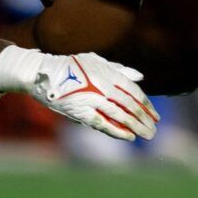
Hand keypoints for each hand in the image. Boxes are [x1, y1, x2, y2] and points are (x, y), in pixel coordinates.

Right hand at [0, 47, 157, 139]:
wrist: (42, 74)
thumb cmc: (71, 66)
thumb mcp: (95, 61)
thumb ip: (118, 69)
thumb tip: (140, 76)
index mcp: (108, 73)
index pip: (133, 91)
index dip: (146, 104)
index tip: (155, 115)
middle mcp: (102, 86)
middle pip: (130, 105)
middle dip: (144, 118)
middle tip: (153, 129)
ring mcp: (91, 99)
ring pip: (119, 115)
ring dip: (135, 126)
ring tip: (147, 134)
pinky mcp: (80, 111)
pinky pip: (102, 123)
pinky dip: (116, 131)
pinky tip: (128, 136)